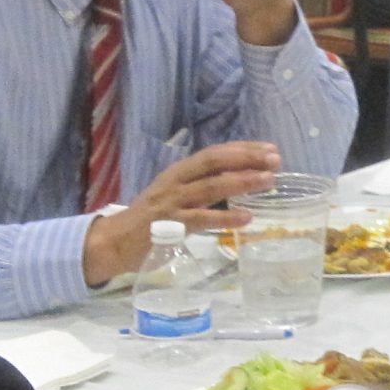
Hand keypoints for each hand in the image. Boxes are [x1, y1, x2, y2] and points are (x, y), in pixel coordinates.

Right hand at [81, 140, 280, 286]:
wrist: (114, 241)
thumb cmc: (150, 219)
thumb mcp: (175, 195)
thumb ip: (200, 188)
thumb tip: (237, 182)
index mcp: (179, 172)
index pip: (214, 153)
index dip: (242, 149)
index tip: (269, 148)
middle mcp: (176, 181)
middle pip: (215, 163)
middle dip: (246, 159)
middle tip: (275, 159)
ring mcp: (173, 202)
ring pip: (211, 186)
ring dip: (242, 182)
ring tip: (268, 181)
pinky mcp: (170, 225)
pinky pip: (202, 219)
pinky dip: (225, 217)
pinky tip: (246, 217)